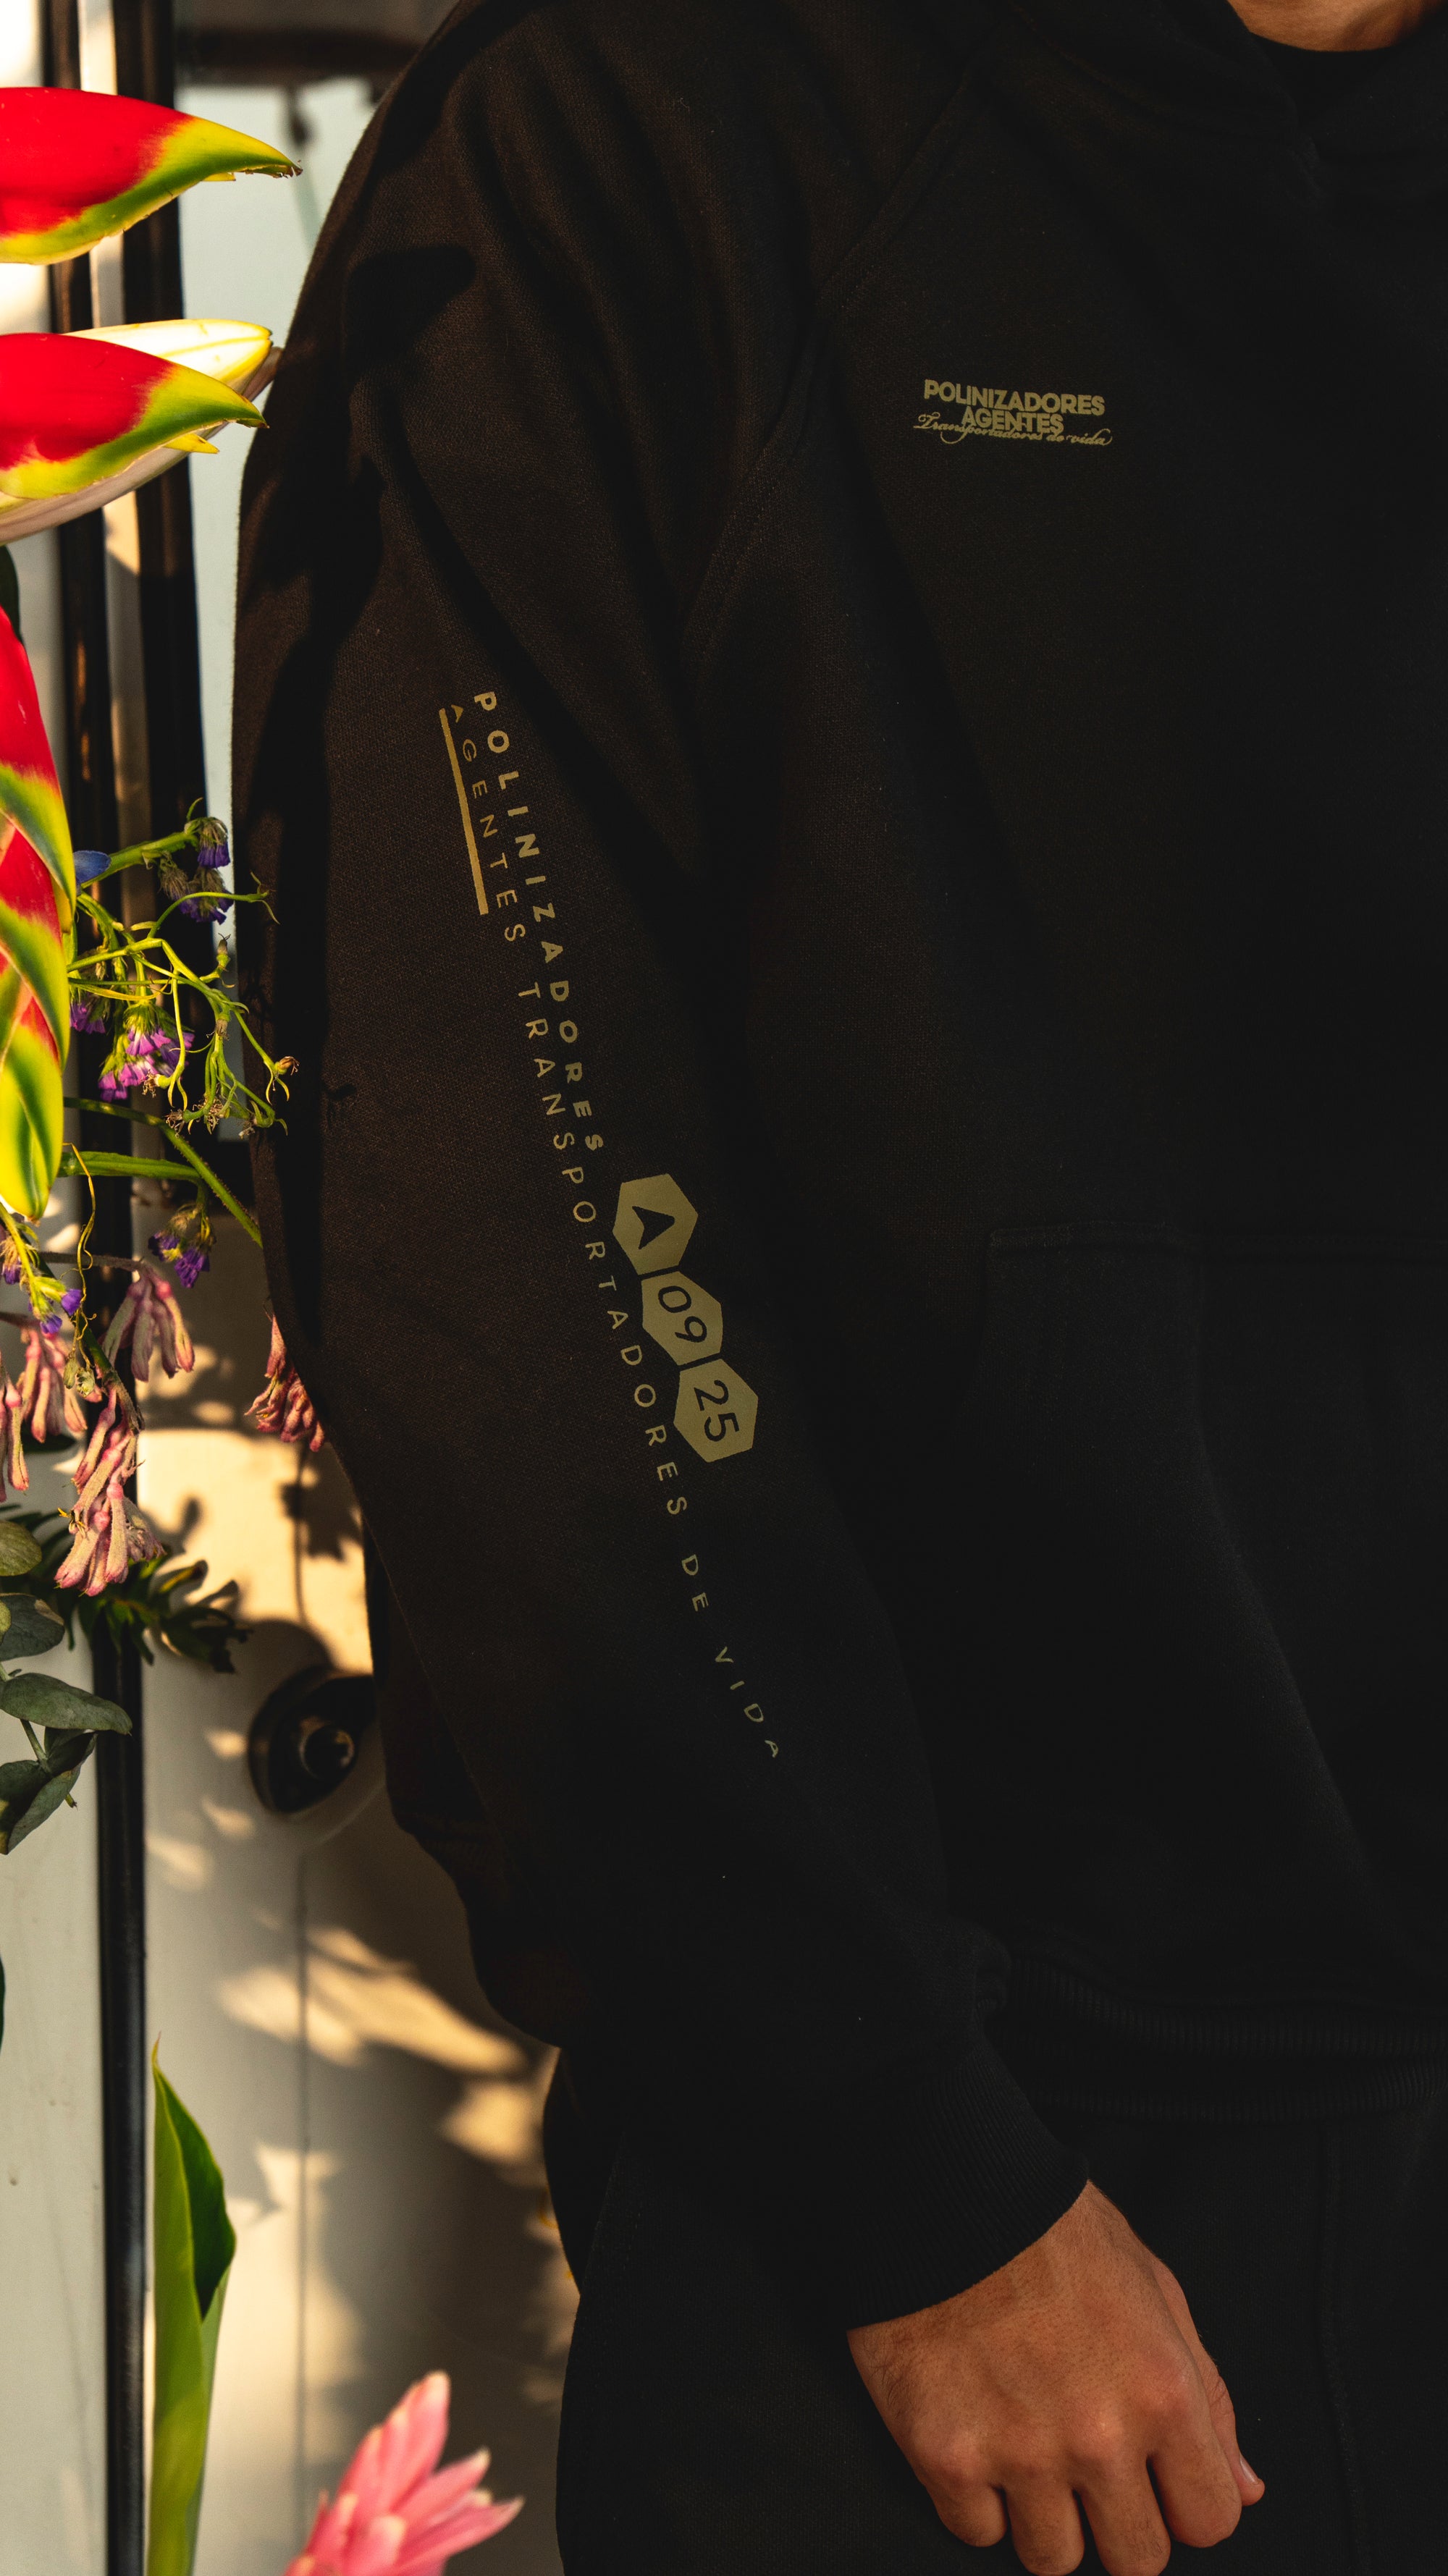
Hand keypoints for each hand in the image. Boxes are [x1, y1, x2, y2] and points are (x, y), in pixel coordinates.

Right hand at [847, 2181, 1264, 2575]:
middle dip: (1119, 2524)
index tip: (1156, 2481)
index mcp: (1162, 2391)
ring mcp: (1019, 2454)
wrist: (941, 2191)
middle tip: (1086, 2470)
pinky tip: (975, 2435)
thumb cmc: (1051, 2230)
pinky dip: (975, 2498)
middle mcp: (1098, 2436)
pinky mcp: (945, 2458)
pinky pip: (976, 2533)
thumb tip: (1246, 2487)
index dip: (1184, 2503)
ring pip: (1053, 2560)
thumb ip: (1208, 2395)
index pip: (1211, 2521)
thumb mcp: (1154, 2288)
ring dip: (1044, 2516)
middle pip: (1137, 2562)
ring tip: (1025, 2448)